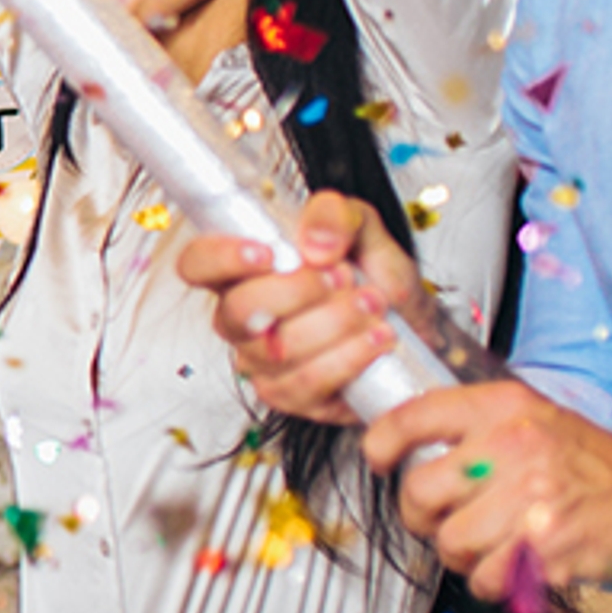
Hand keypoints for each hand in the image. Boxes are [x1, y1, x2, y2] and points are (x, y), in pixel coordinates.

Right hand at [173, 190, 420, 425]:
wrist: (413, 327)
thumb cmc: (376, 279)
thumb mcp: (365, 230)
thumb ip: (338, 216)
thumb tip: (316, 244)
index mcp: (245, 270)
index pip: (198, 264)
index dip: (219, 258)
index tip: (265, 253)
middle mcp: (242, 318)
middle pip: (236, 311)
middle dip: (296, 291)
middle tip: (343, 276)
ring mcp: (261, 361)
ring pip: (277, 350)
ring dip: (335, 323)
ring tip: (373, 304)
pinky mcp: (289, 396)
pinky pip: (306, 383)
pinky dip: (349, 358)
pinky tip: (375, 338)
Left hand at [370, 381, 611, 599]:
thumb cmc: (599, 463)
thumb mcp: (537, 417)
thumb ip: (477, 427)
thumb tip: (411, 446)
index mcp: (505, 408)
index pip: (412, 417)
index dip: (380, 443)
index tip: (379, 459)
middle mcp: (514, 447)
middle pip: (419, 491)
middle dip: (423, 515)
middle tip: (444, 518)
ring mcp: (532, 499)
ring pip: (449, 542)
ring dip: (461, 553)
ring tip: (489, 542)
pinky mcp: (549, 547)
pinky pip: (486, 577)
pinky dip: (493, 580)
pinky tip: (514, 563)